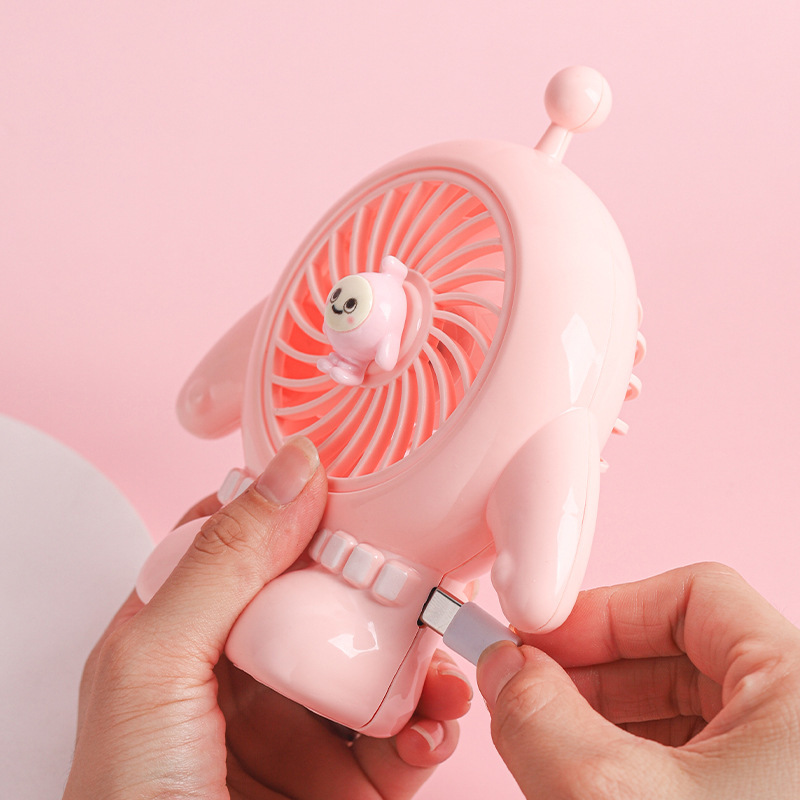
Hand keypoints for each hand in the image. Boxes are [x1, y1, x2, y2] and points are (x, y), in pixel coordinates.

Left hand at [64, 438, 470, 799]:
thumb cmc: (130, 799)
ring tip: (441, 662)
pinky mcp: (349, 780)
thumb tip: (294, 466)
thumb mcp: (155, 662)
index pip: (255, 538)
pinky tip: (431, 728)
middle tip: (426, 567)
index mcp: (193, 626)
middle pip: (333, 593)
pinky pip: (407, 735)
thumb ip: (224, 561)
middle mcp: (253, 668)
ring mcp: (304, 724)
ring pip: (381, 658)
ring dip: (424, 653)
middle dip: (385, 577)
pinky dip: (433, 725)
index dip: (306, 505)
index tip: (360, 482)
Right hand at [477, 563, 799, 797]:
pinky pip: (695, 759)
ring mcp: (785, 767)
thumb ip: (540, 716)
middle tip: (526, 687)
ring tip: (543, 737)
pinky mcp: (764, 799)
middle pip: (683, 651)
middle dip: (592, 667)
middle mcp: (799, 721)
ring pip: (684, 710)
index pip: (696, 594)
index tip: (540, 634)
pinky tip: (581, 773)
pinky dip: (629, 757)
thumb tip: (501, 666)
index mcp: (798, 688)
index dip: (606, 608)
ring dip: (601, 713)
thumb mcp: (614, 797)